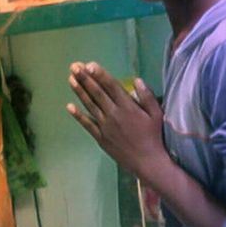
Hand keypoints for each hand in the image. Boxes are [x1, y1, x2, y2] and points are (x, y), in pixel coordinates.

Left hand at [66, 61, 164, 178]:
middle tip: (74, 66)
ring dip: (79, 92)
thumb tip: (137, 80)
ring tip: (70, 79)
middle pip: (97, 93)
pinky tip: (69, 106)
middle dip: (85, 78)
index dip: (99, 74)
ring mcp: (105, 126)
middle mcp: (113, 114)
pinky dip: (78, 115)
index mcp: (127, 106)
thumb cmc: (153, 137)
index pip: (111, 86)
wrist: (147, 162)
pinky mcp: (100, 138)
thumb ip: (147, 96)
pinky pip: (87, 124)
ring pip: (90, 105)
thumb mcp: (156, 114)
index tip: (89, 64)